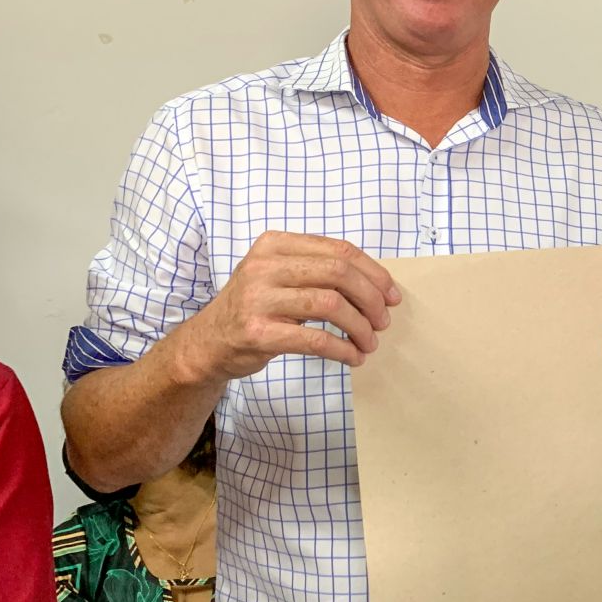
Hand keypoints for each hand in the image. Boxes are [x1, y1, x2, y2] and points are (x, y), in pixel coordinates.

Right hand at [176, 231, 400, 381]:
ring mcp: (258, 298)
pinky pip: (315, 340)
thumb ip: (319, 271)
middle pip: (339, 273)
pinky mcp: (258, 332)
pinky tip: (353, 356)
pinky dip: (343, 350)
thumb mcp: (280, 275)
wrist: (209, 342)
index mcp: (274, 244)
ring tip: (369, 341)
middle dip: (371, 298)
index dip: (374, 273)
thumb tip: (379, 286)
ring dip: (360, 327)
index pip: (339, 250)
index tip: (392, 295)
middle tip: (383, 320)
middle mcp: (264, 266)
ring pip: (331, 304)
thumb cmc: (256, 307)